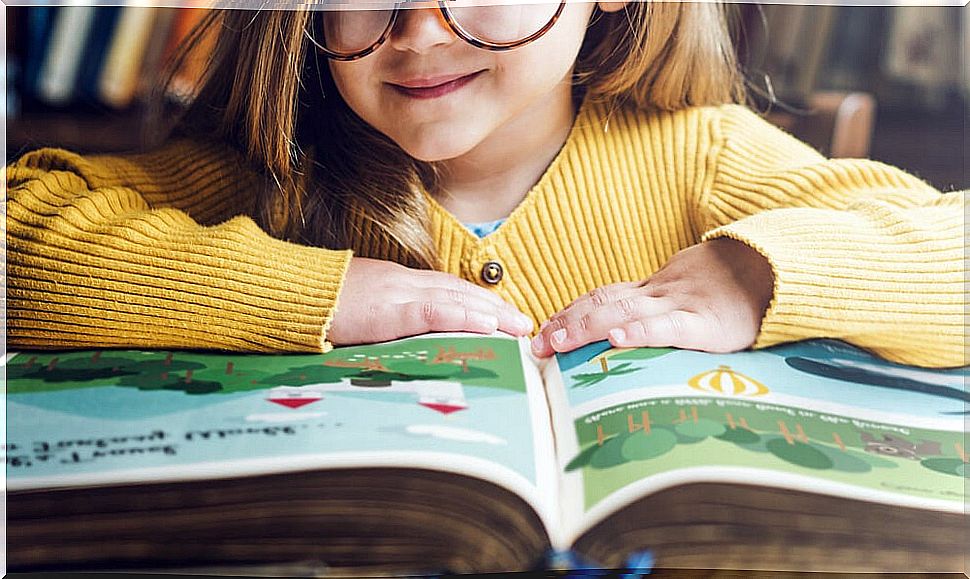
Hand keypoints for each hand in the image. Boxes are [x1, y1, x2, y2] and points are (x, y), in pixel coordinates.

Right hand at [329, 257, 533, 345]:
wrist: (289, 295)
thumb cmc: (316, 306)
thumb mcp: (356, 308)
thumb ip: (381, 316)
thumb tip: (401, 336)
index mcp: (396, 282)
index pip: (447, 288)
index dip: (478, 300)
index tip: (503, 313)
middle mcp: (403, 282)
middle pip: (460, 291)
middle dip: (495, 306)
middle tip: (524, 321)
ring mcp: (397, 294)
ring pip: (456, 299)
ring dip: (492, 313)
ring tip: (518, 326)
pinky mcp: (388, 311)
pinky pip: (434, 313)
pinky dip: (465, 318)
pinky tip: (488, 325)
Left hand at [531, 238, 774, 356]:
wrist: (777, 270)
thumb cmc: (731, 288)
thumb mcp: (687, 291)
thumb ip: (657, 308)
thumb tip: (622, 331)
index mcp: (653, 288)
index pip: (600, 296)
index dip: (567, 312)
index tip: (539, 329)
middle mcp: (658, 294)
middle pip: (601, 303)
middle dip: (564, 324)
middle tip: (535, 345)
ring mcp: (680, 305)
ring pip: (623, 312)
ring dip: (585, 329)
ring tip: (558, 343)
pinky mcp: (706, 323)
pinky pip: (669, 326)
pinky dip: (641, 332)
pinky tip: (618, 340)